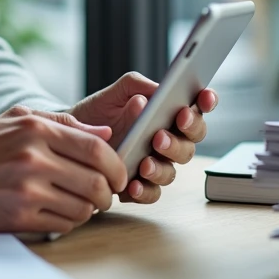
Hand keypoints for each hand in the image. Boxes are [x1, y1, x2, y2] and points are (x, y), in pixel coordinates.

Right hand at [0, 106, 128, 236]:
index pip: (96, 149)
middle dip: (108, 192)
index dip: (116, 165)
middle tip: (104, 194)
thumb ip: (63, 124)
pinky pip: (64, 224)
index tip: (117, 175)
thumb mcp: (17, 121)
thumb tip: (105, 134)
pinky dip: (68, 221)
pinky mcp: (19, 217)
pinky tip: (57, 212)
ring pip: (83, 207)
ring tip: (76, 202)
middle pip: (96, 182)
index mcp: (36, 131)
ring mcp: (27, 190)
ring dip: (88, 209)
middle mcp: (33, 159)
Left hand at [69, 72, 217, 204]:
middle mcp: (168, 140)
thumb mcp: (114, 93)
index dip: (206, 102)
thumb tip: (153, 95)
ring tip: (144, 163)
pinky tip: (132, 184)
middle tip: (160, 135)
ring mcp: (156, 163)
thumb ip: (136, 86)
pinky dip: (144, 190)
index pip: (196, 107)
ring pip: (172, 170)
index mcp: (168, 114)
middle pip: (191, 143)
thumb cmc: (99, 112)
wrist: (72, 136)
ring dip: (161, 168)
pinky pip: (151, 193)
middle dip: (179, 139)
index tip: (203, 97)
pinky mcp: (140, 185)